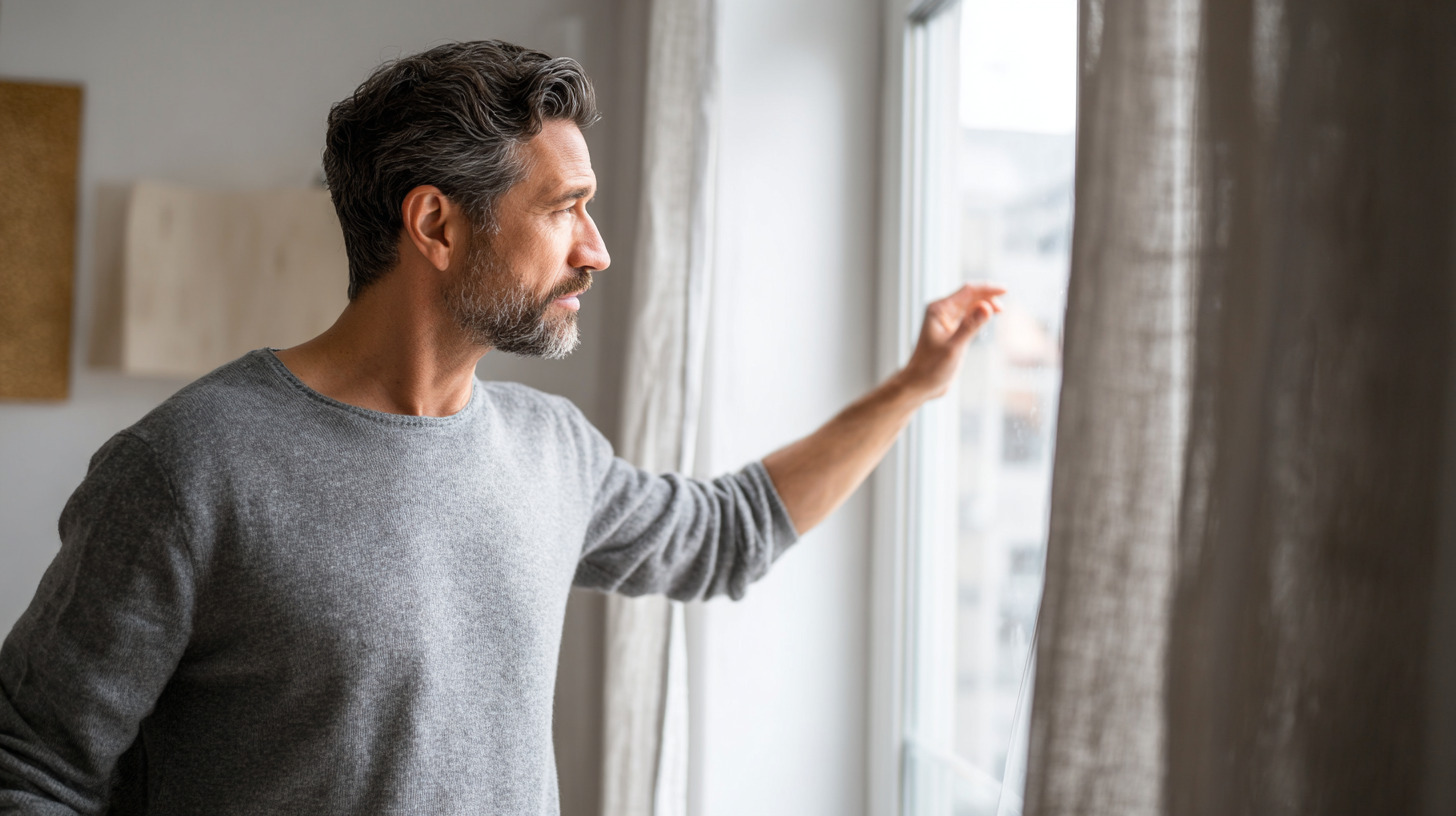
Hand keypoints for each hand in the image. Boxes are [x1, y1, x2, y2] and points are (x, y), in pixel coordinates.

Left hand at [895, 283, 1004, 400]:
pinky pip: (968, 317)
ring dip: (985, 306)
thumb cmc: (931, 368)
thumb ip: (970, 326)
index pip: (968, 291)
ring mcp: (946, 321)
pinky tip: (989, 319)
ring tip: (1000, 312)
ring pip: (970, 306)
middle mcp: (942, 312)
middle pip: (970, 296)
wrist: (920, 384)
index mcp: (938, 310)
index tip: (1005, 290)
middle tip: (1003, 309)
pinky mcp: (951, 331)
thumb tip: (987, 306)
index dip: (987, 288)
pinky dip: (980, 316)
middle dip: (988, 297)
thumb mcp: (954, 347)